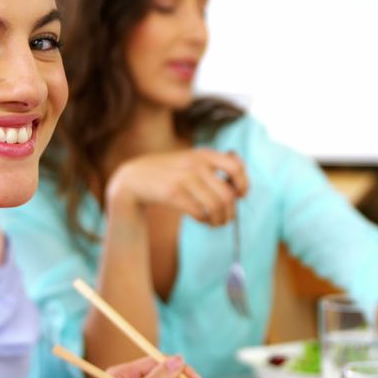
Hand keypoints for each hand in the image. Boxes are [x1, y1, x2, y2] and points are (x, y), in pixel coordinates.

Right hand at [106, 149, 247, 226]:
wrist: (134, 178)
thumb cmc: (169, 173)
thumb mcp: (191, 161)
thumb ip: (214, 168)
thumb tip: (239, 190)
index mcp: (204, 154)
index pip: (236, 166)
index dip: (243, 184)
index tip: (240, 195)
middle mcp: (196, 164)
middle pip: (228, 195)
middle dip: (230, 212)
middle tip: (225, 219)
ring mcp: (184, 177)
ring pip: (216, 206)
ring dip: (219, 219)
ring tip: (215, 223)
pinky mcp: (172, 192)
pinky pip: (199, 212)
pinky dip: (205, 220)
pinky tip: (202, 220)